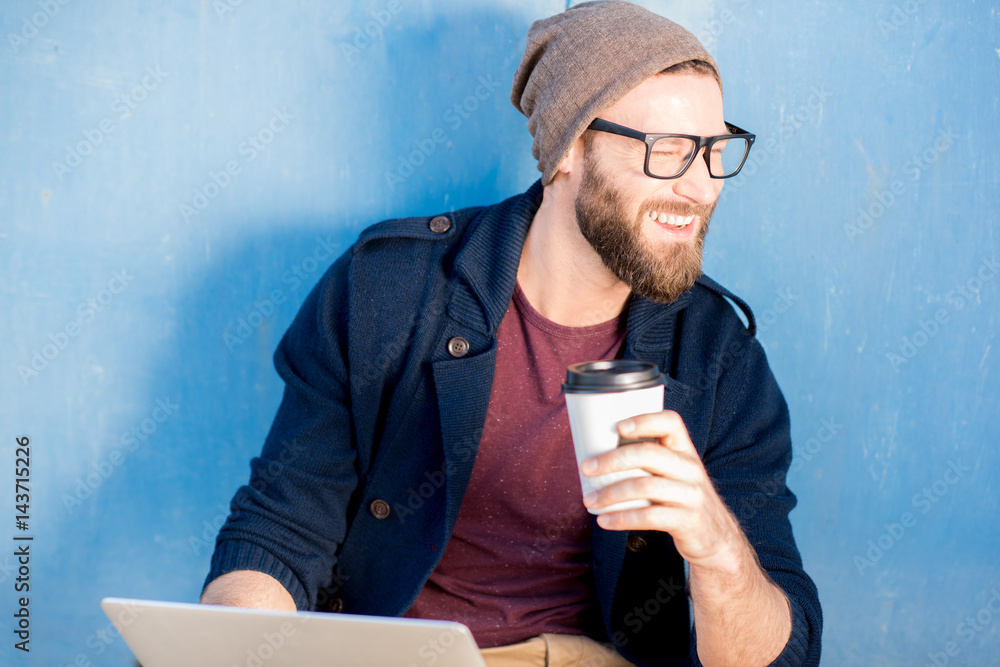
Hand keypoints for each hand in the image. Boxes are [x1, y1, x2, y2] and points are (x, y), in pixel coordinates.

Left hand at [580, 410, 745, 569]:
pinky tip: (604, 520)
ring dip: (610, 493)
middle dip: (612, 460)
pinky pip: (649, 517)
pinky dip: (621, 518)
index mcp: (685, 451)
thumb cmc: (683, 501)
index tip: (618, 426)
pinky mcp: (688, 521)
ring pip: (645, 486)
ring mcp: (691, 495)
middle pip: (648, 454)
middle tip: (586, 468)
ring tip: (590, 499)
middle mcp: (691, 469)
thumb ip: (649, 463)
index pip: (671, 422)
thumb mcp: (675, 475)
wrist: (718, 540)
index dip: (645, 420)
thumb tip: (597, 456)